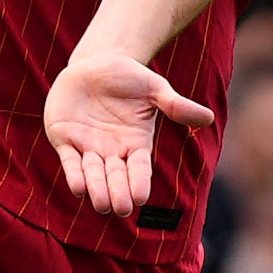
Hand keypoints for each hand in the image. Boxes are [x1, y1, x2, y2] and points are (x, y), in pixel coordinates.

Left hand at [44, 44, 215, 220]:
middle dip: (118, 193)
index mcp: (136, 143)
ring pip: (93, 174)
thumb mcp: (154, 88)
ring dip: (97, 189)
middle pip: (116, 178)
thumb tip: (208, 117)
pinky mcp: (64, 139)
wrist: (94, 64)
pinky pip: (70, 161)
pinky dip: (74, 174)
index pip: (139, 169)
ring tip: (102, 205)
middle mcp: (112, 151)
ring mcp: (88, 147)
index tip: (141, 198)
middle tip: (122, 208)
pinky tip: (78, 187)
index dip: (139, 183)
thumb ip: (175, 105)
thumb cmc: (128, 77)